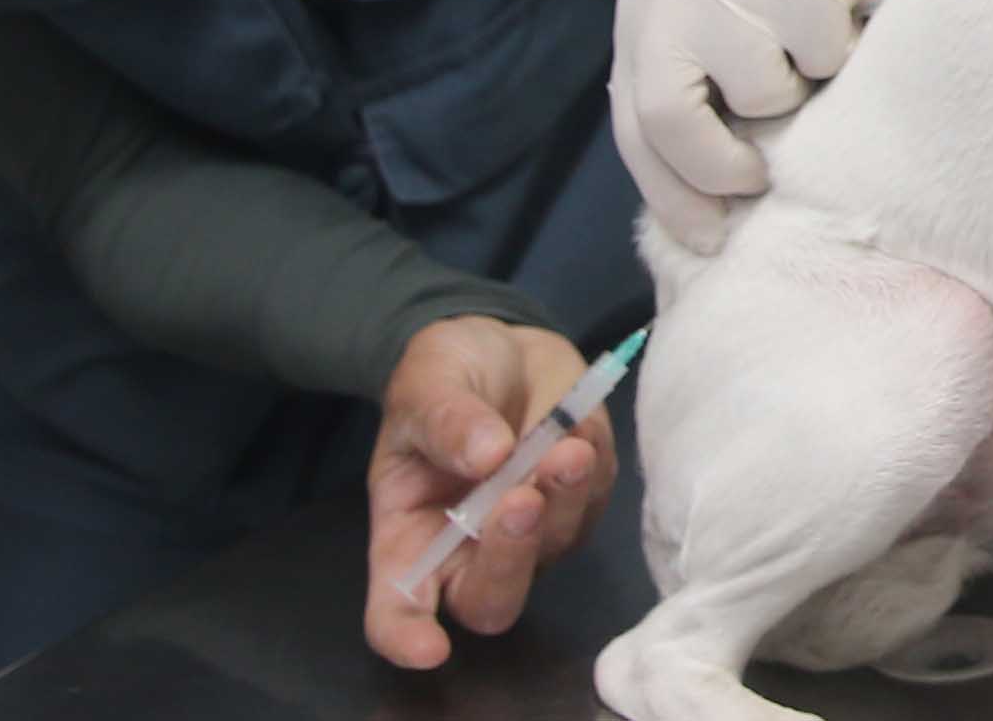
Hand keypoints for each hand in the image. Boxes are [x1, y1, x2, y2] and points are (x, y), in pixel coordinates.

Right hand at [364, 316, 616, 667]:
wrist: (497, 345)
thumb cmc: (444, 374)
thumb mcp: (425, 383)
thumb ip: (446, 421)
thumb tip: (486, 456)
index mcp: (407, 536)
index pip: (398, 610)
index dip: (408, 637)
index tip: (429, 646)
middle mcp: (467, 552)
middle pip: (491, 599)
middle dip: (509, 558)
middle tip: (522, 498)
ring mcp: (529, 535)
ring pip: (551, 548)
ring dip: (562, 500)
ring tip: (565, 443)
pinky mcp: (577, 505)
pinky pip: (593, 502)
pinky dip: (591, 465)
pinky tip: (578, 422)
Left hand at [607, 0, 939, 252]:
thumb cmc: (796, 5)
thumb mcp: (728, 56)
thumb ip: (703, 113)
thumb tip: (702, 221)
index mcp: (644, 19)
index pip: (635, 126)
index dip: (671, 194)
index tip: (710, 238)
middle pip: (668, 116)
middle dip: (720, 167)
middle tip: (762, 176)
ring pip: (762, 93)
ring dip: (805, 97)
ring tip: (819, 57)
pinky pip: (823, 57)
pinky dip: (848, 56)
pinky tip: (849, 17)